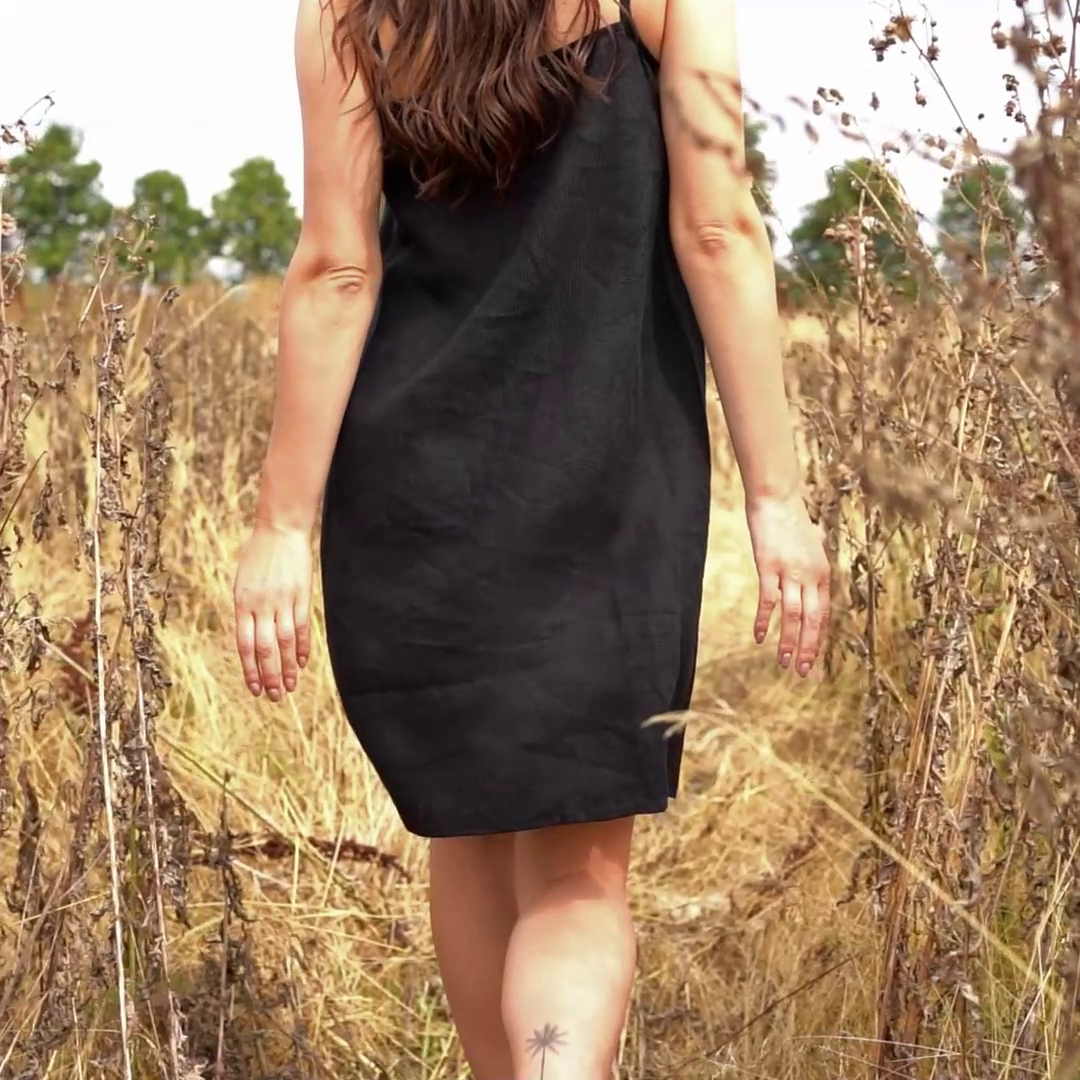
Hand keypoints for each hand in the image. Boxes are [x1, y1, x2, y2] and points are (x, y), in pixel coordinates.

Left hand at [233, 521, 312, 701]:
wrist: (280, 530)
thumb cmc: (257, 555)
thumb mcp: (241, 582)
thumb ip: (245, 610)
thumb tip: (248, 638)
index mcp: (243, 603)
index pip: (246, 645)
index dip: (250, 670)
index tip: (255, 689)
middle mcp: (262, 605)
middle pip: (266, 648)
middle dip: (270, 675)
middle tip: (275, 696)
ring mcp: (284, 600)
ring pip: (285, 641)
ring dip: (288, 667)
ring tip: (290, 687)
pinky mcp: (302, 595)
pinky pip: (302, 626)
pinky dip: (302, 646)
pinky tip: (302, 662)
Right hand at [745, 493, 829, 676]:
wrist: (777, 498)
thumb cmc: (791, 520)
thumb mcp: (810, 545)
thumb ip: (811, 564)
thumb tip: (812, 572)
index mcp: (822, 573)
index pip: (824, 614)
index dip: (818, 638)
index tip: (812, 658)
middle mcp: (810, 575)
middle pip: (812, 619)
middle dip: (807, 648)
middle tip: (801, 671)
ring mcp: (790, 572)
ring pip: (793, 615)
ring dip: (788, 641)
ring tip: (782, 662)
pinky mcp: (769, 567)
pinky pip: (768, 600)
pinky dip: (764, 621)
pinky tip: (759, 638)